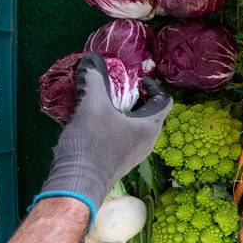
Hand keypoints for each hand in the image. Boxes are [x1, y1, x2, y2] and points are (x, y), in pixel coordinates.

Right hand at [42, 53, 171, 208]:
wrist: (77, 184)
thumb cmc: (91, 144)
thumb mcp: (92, 105)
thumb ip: (93, 79)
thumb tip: (91, 59)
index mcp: (150, 127)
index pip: (165, 101)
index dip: (154, 86)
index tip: (137, 79)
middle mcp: (147, 142)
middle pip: (149, 113)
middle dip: (135, 97)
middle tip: (118, 86)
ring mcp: (134, 154)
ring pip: (135, 126)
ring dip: (123, 111)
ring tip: (103, 100)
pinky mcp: (119, 161)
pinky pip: (123, 137)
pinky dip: (114, 124)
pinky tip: (93, 120)